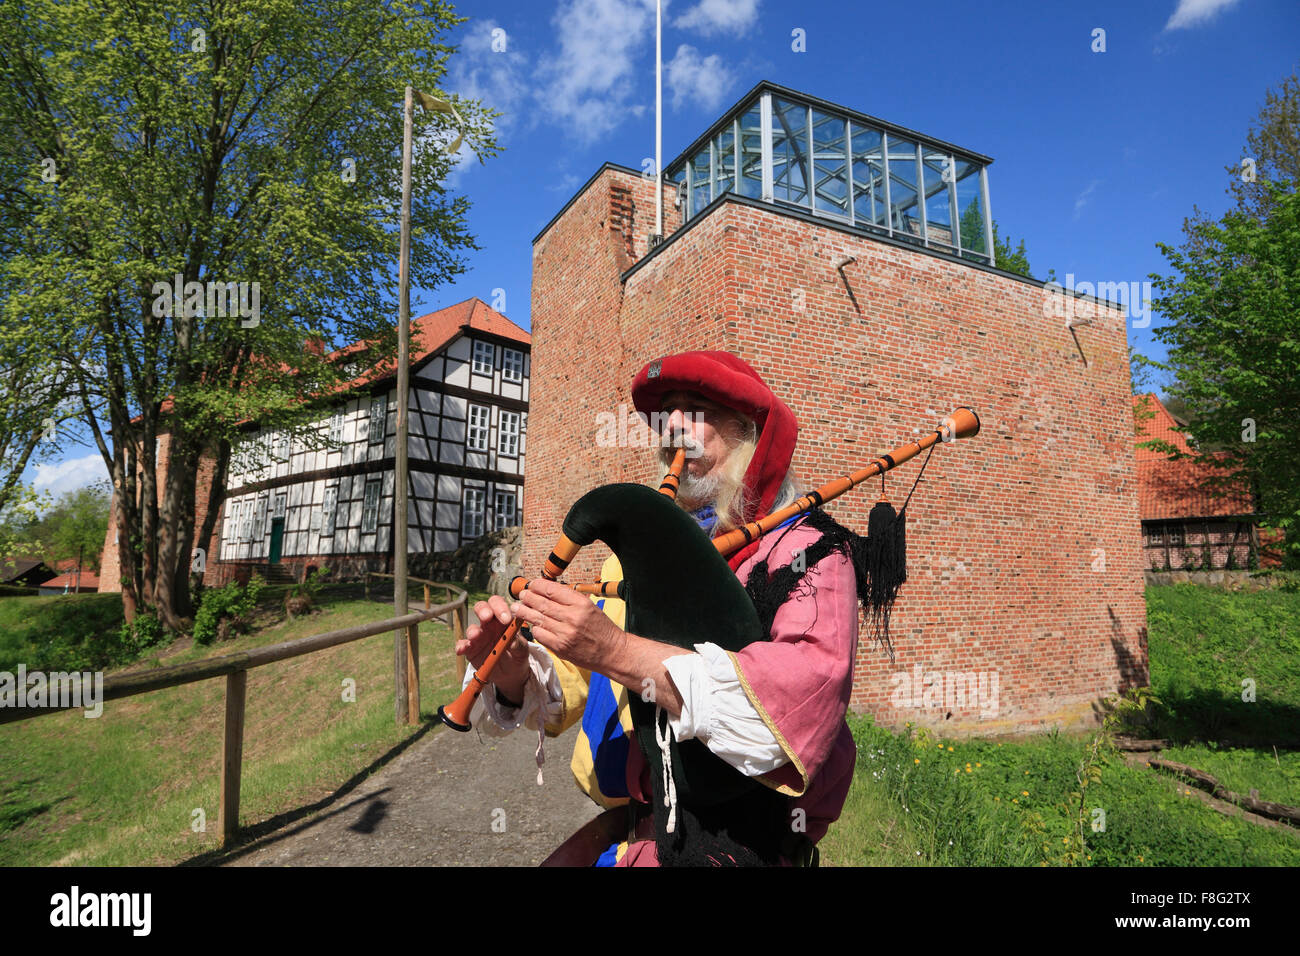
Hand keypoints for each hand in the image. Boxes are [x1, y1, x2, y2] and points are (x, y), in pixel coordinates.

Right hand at [459, 595, 530, 701]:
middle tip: (487, 616)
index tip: (506, 618)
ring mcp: (478, 636)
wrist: (510, 673)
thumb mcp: (522, 650)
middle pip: (482, 609)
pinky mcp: (470, 650)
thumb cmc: (517, 655)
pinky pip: (463, 645)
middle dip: (483, 610)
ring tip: (475, 635)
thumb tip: (513, 642)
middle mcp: (489, 625)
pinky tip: (461, 650)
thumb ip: (518, 644)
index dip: (501, 607)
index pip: (499, 605)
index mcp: (503, 620)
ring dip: (472, 630)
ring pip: (472, 627)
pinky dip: (461, 646)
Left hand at [509, 578, 626, 673]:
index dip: (538, 586)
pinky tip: (532, 625)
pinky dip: (534, 628)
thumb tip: (547, 590)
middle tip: (521, 595)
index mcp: (580, 603)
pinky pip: (540, 634)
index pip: (552, 590)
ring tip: (517, 608)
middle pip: (542, 603)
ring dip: (524, 612)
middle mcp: (572, 617)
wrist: (611, 652)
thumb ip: (569, 599)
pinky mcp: (560, 647)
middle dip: (528, 598)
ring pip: (538, 619)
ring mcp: (565, 633)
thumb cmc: (601, 628)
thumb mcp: (589, 606)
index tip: (532, 585)